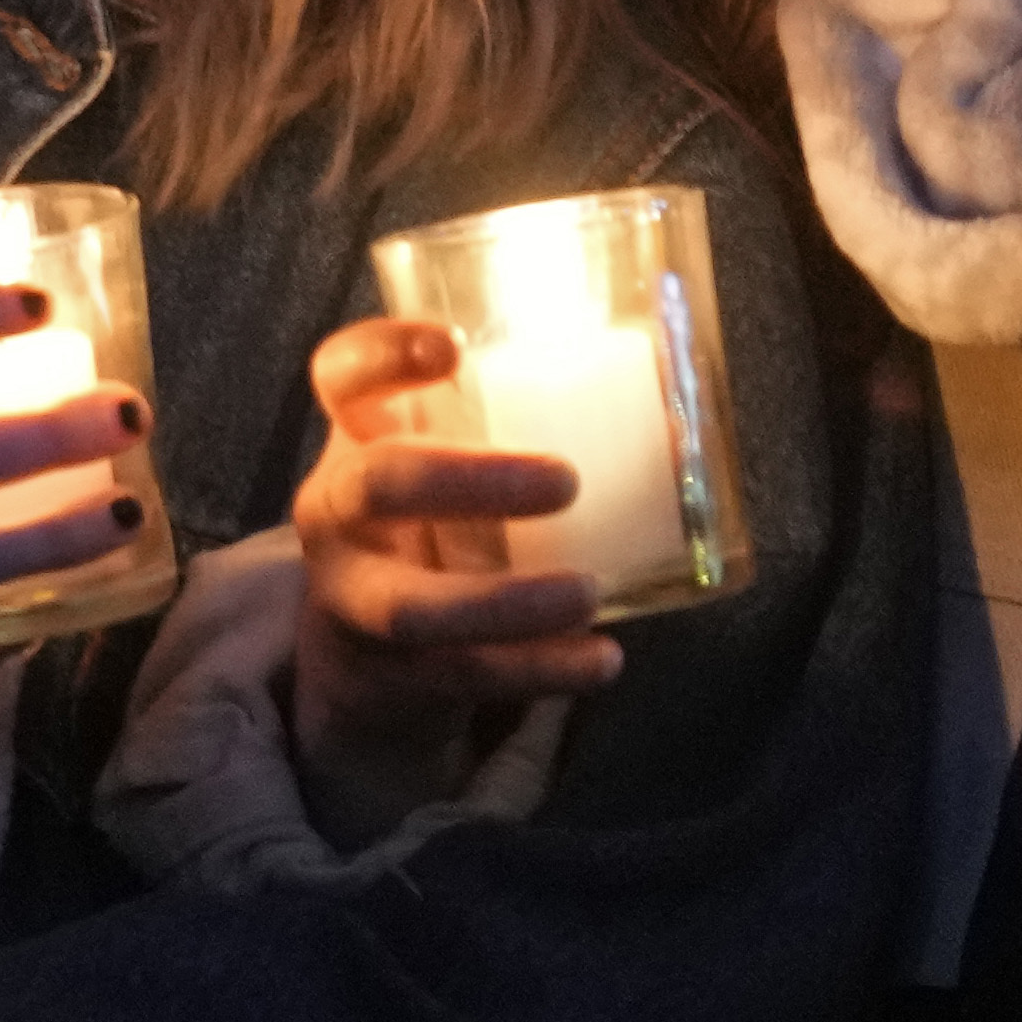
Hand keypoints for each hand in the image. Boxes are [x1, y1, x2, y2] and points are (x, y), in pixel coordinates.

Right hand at [281, 313, 612, 841]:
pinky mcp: (393, 672)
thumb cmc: (436, 526)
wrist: (365, 653)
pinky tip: (600, 658)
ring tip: (585, 592)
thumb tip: (682, 429)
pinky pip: (465, 673)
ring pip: (412, 607)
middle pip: (377, 484)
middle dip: (469, 481)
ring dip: (504, 603)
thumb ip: (527, 439)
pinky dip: (539, 668)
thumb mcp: (453, 468)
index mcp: (358, 440)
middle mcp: (339, 514)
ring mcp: (357, 598)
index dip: (382, 355)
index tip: (450, 347)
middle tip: (564, 482)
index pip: (342, 376)